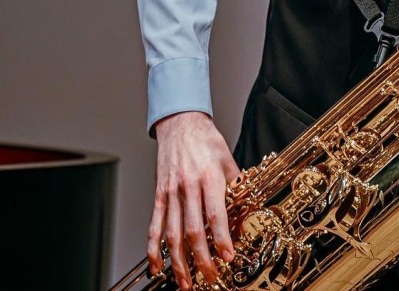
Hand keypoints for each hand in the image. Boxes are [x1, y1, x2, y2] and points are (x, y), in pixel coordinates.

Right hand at [147, 111, 239, 289]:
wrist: (180, 124)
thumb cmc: (206, 141)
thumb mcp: (228, 160)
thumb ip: (236, 186)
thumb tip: (245, 210)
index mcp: (209, 178)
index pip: (216, 215)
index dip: (222, 239)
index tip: (227, 256)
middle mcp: (188, 187)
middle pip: (193, 230)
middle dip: (201, 259)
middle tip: (208, 277)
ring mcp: (171, 193)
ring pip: (172, 234)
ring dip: (178, 262)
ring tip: (184, 281)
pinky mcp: (159, 196)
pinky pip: (155, 226)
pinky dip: (153, 249)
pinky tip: (156, 266)